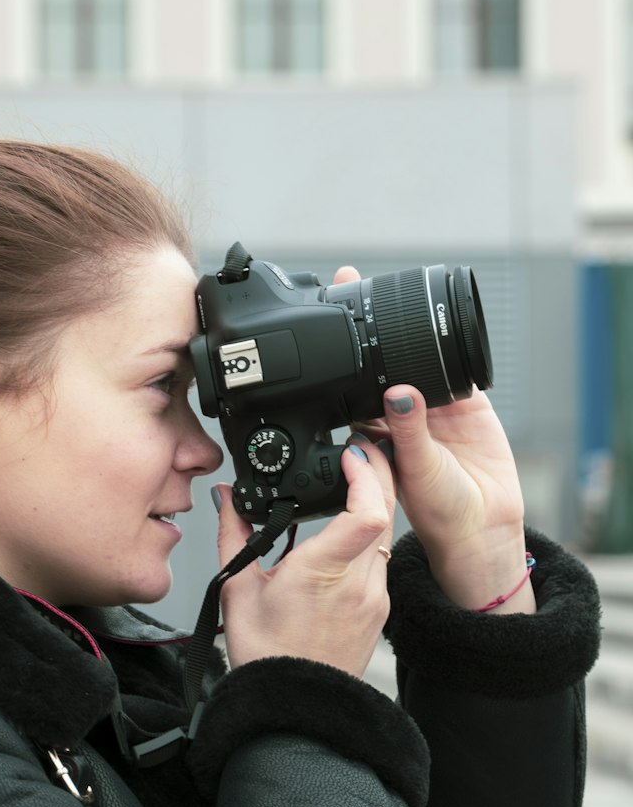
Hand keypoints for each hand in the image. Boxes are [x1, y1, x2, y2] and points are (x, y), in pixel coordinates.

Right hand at [214, 440, 394, 679]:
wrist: (296, 705)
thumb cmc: (267, 655)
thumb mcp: (238, 588)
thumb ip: (234, 534)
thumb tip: (226, 499)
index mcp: (323, 572)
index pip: (366, 514)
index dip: (365, 475)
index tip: (350, 455)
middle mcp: (359, 582)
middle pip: (385, 513)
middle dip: (375, 475)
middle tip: (357, 454)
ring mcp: (375, 597)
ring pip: (386, 535)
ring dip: (374, 505)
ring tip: (350, 488)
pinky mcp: (380, 609)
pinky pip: (382, 560)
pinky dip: (369, 538)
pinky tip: (347, 536)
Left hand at [334, 265, 533, 614]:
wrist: (484, 526)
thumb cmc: (439, 511)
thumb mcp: (414, 472)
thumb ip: (407, 433)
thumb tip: (397, 394)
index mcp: (374, 430)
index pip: (350, 382)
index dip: (337, 353)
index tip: (322, 318)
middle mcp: (398, 415)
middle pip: (379, 360)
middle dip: (365, 323)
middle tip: (348, 280)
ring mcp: (432, 407)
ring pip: (415, 359)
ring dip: (405, 329)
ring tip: (389, 291)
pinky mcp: (467, 404)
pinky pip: (455, 370)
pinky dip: (449, 350)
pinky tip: (441, 328)